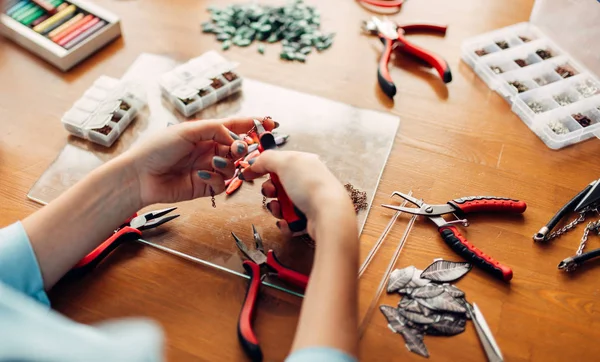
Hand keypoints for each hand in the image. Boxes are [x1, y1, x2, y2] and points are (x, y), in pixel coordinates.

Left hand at [123, 117, 274, 206]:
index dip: (253, 125)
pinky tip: (202, 175)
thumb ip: (215, 129)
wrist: (140, 175)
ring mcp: (209, 168)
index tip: (270, 123)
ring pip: (234, 166)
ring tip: (215, 163)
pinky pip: (223, 183)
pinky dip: (217, 179)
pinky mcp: (206, 186)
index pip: (235, 126)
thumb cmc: (157, 148)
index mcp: (206, 133)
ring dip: (229, 164)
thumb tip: (235, 138)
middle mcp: (210, 149)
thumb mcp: (187, 130)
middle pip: (238, 147)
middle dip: (243, 147)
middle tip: (238, 149)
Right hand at [240, 150, 354, 236]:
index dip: (262, 168)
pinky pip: (289, 221)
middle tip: (271, 192)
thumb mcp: (285, 162)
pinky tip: (287, 222)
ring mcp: (309, 201)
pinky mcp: (310, 219)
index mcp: (304, 163)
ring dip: (275, 208)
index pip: (279, 163)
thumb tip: (253, 163)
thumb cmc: (309, 185)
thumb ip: (266, 159)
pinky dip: (285, 223)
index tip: (247, 175)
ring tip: (279, 209)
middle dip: (269, 190)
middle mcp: (308, 181)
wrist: (329, 214)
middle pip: (278, 185)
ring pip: (282, 204)